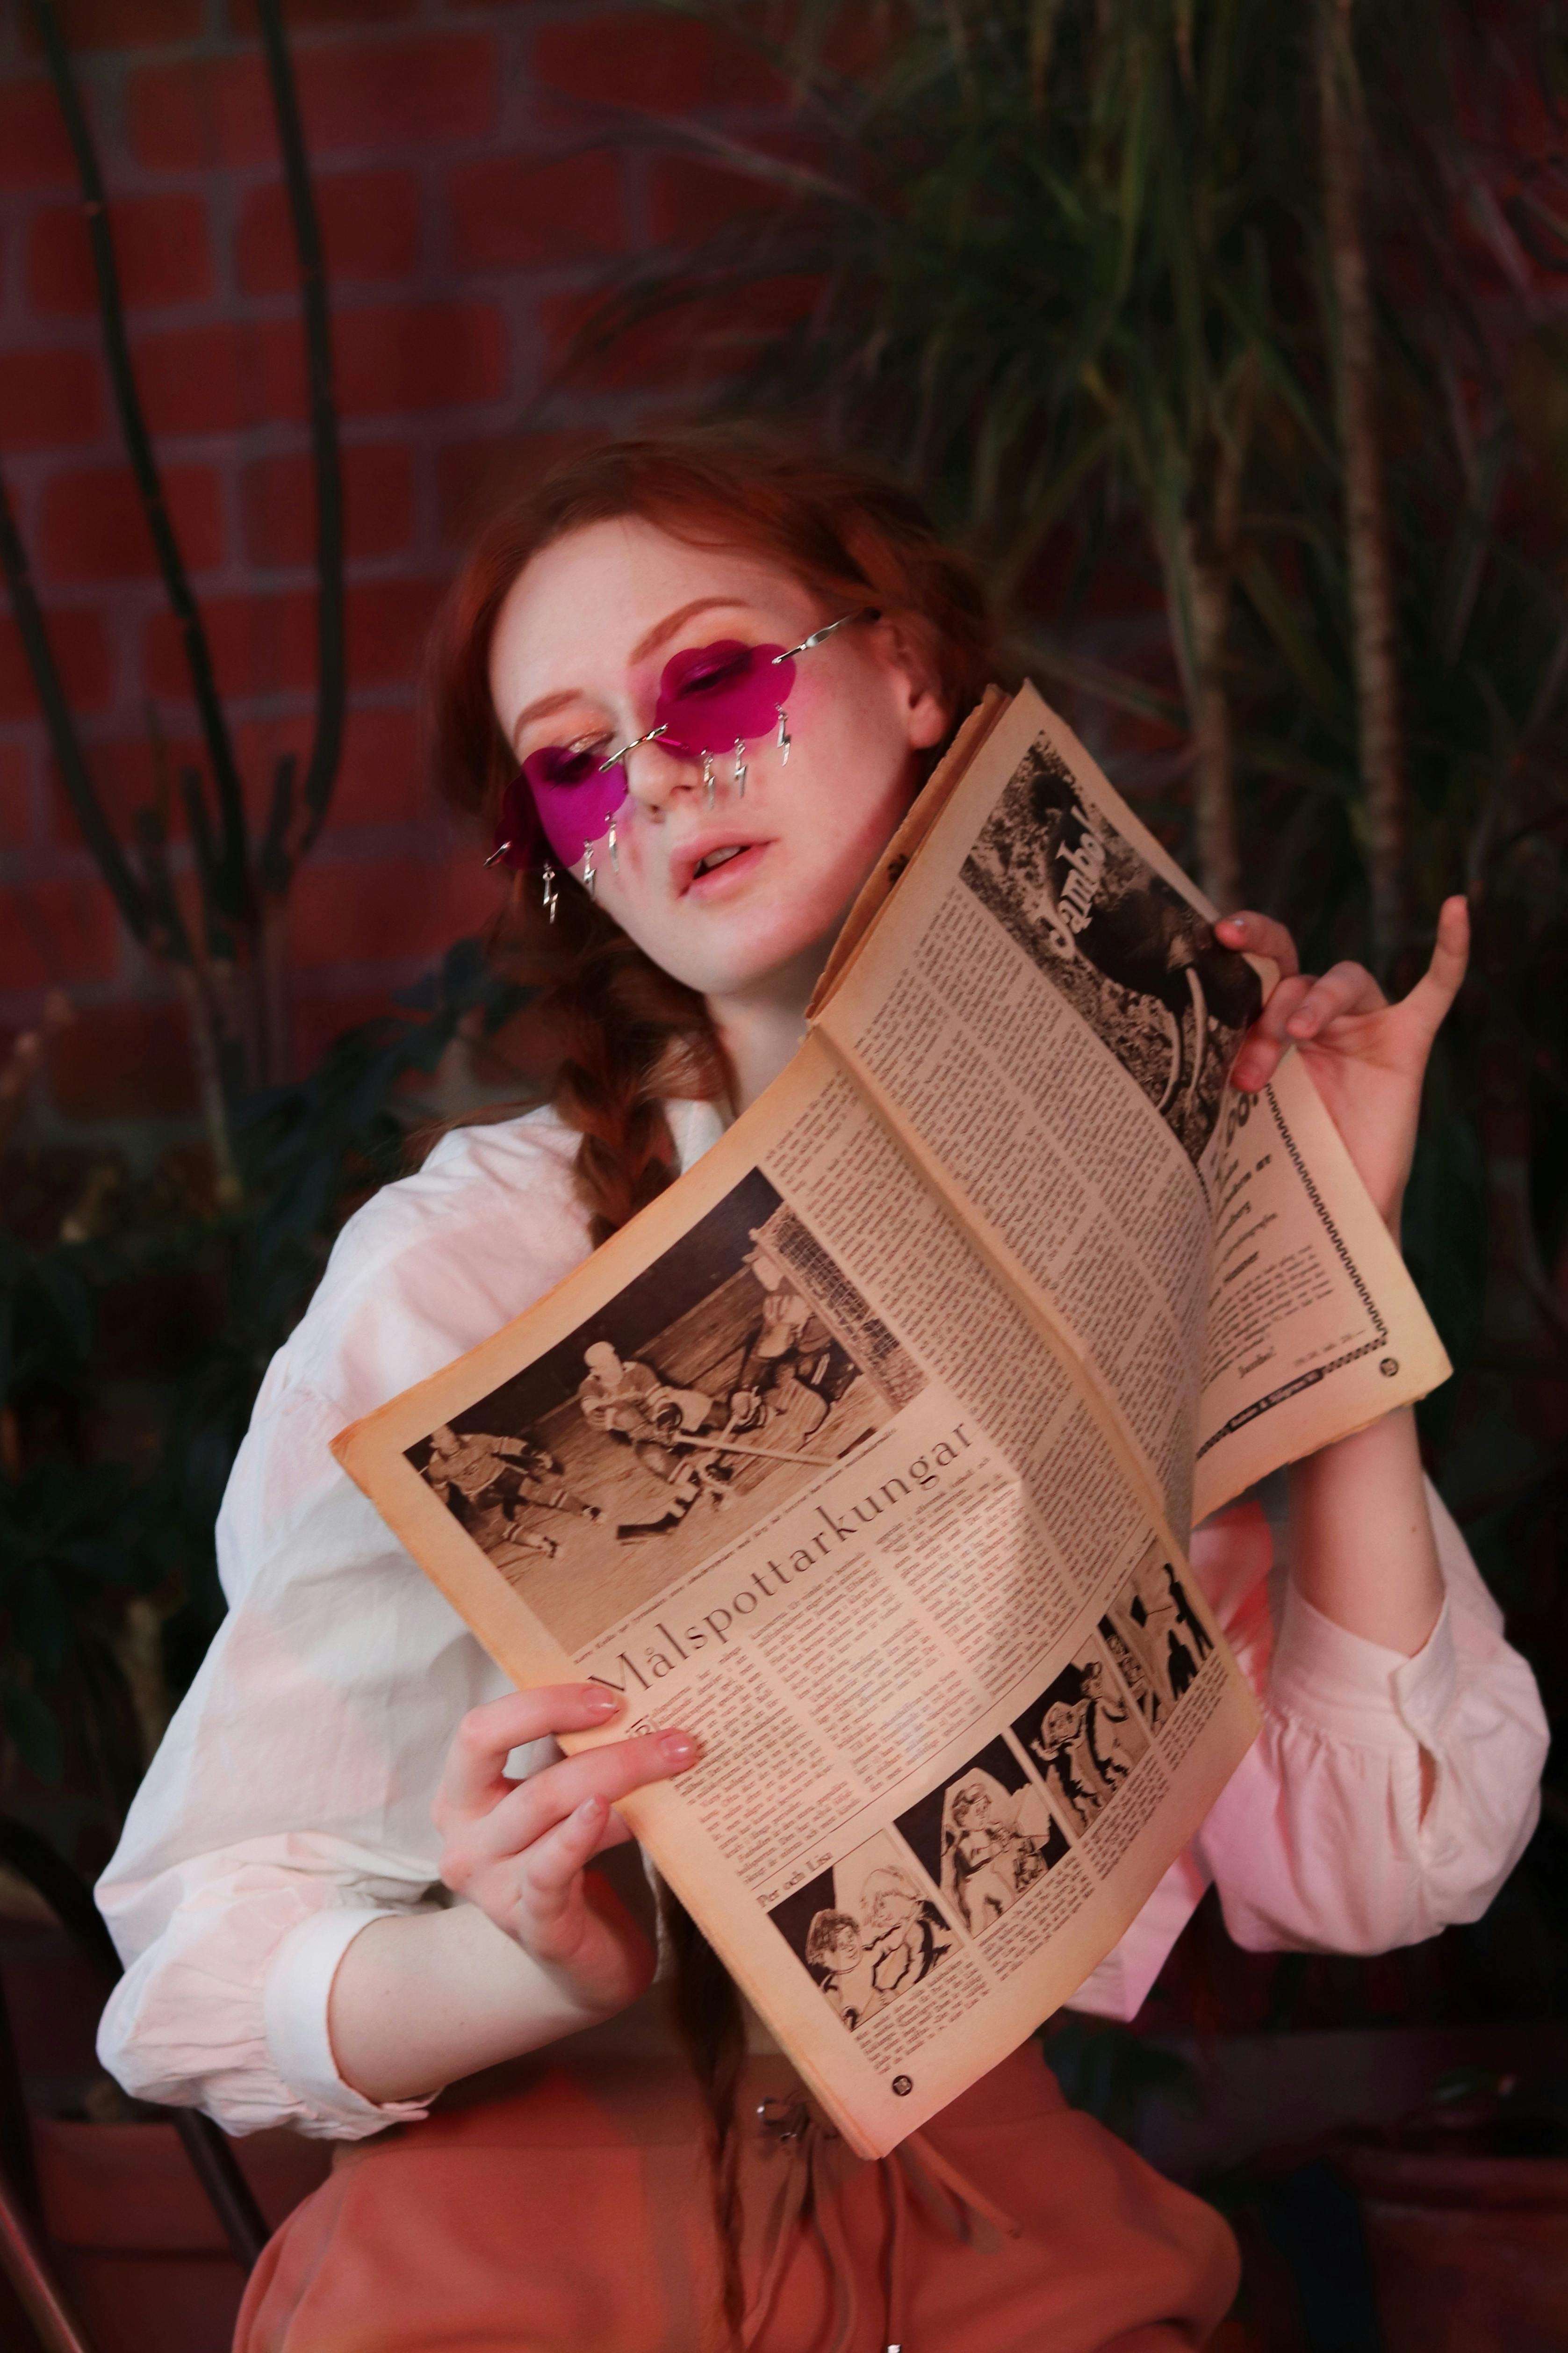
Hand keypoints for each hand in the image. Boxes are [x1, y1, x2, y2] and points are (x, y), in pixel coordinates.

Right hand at [433, 1684, 698, 2019]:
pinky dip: (576, 1836)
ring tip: (676, 1761)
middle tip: (672, 1734)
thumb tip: (632, 1689)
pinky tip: (607, 1811)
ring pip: (547, 1812)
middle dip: (605, 1746)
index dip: (542, 1705)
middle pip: (529, 1776)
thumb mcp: (561, 1798)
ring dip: (619, 1780)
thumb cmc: (573, 1862)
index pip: (480, 1732)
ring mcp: (492, 1888)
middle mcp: (465, 1841)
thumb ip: (571, 1752)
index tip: (610, 1697)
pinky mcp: (531, 1925)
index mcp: (462, 1797)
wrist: (582, 1962)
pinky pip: (547, 1872)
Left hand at [1215, 896, 1468, 1230]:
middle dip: (1269, 1013)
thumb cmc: (1286, 1155)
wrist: (1331, 1204)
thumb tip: (1193, 1060)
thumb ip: (1234, 1069)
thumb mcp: (1252, 1107)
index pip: (1262, 967)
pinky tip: (1456, 909)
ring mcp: (1365, 1024)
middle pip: (1294, 978)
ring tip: (1296, 1037)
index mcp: (1275, 1024)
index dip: (1245, 942)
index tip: (1218, 935)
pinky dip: (1450, 951)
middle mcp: (1319, 1016)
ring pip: (1344, 979)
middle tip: (1251, 1072)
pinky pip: (1435, 989)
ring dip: (1316, 1002)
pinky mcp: (1407, 1041)